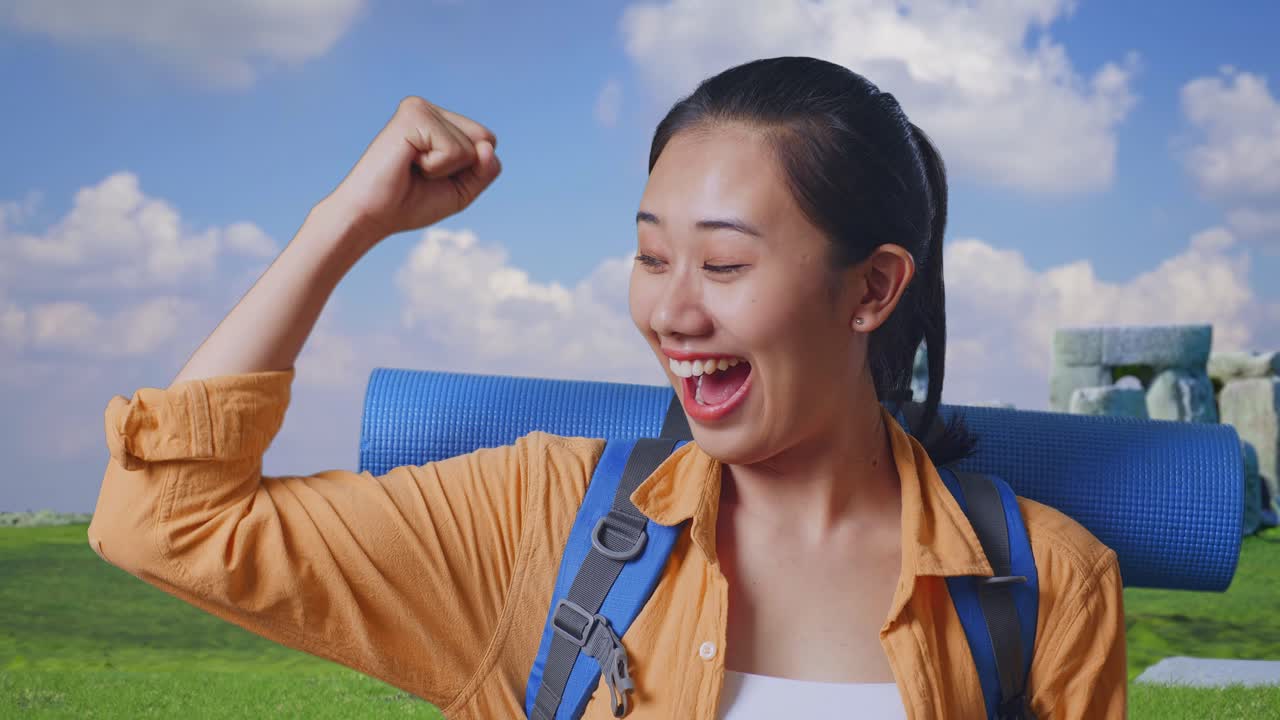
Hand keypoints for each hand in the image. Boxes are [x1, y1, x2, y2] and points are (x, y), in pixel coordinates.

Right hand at [322, 96, 501, 244]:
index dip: (471, 171)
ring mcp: (420, 108)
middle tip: (423, 174)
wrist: (372, 216)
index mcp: (441, 121)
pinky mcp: (412, 115)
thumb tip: (488, 146)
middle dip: (462, 169)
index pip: (488, 141)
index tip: (435, 177)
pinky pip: (453, 150)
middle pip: (486, 140)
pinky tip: (409, 163)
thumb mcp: (461, 191)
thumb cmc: (411, 203)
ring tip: (413, 168)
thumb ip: (485, 170)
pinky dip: (436, 167)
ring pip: (471, 146)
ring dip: (446, 170)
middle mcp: (431, 109)